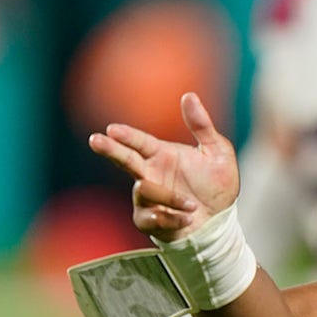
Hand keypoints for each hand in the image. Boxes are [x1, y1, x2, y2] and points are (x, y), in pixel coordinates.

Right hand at [88, 92, 238, 241]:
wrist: (220, 222)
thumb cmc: (217, 185)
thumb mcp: (218, 153)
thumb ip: (202, 126)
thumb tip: (188, 95)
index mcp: (162, 155)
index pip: (140, 142)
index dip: (127, 136)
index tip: (112, 129)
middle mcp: (150, 174)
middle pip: (125, 159)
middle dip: (110, 150)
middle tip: (96, 140)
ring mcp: (147, 198)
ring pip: (144, 191)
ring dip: (171, 197)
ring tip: (192, 205)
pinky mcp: (148, 220)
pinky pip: (151, 217)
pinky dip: (171, 218)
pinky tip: (187, 219)